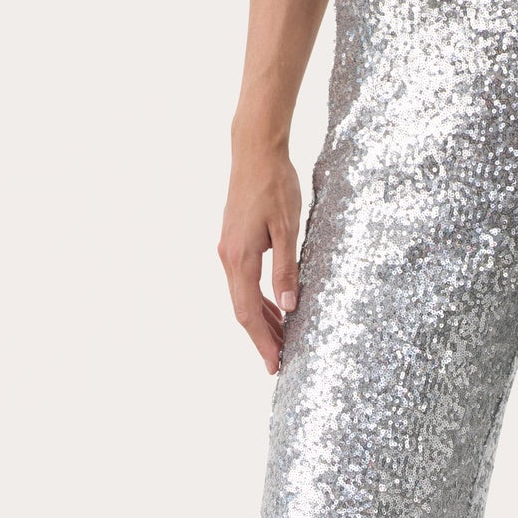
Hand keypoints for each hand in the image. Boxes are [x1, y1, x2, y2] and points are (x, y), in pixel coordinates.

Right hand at [218, 147, 302, 374]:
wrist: (254, 152)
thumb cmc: (274, 186)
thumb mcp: (289, 229)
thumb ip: (286, 269)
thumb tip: (289, 306)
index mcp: (240, 258)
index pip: (249, 312)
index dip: (262, 341)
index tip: (275, 364)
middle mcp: (228, 258)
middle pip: (243, 310)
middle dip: (261, 338)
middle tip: (280, 363)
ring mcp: (228, 250)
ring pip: (243, 297)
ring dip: (262, 321)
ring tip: (282, 342)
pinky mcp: (233, 243)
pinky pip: (244, 281)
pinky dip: (259, 300)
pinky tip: (277, 309)